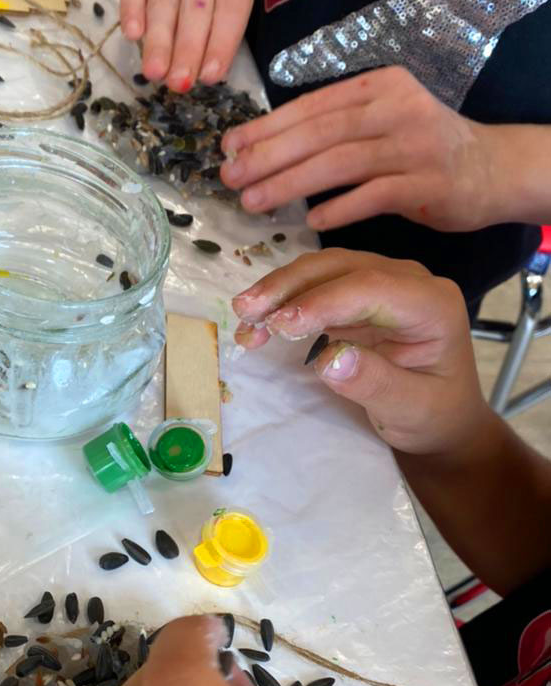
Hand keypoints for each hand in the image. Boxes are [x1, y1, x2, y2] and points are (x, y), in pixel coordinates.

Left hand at [222, 66, 501, 231]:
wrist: (491, 169)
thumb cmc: (422, 149)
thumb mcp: (382, 121)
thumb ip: (335, 127)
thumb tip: (265, 147)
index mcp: (378, 87)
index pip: (312, 105)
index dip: (267, 126)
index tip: (229, 146)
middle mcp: (396, 109)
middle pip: (321, 132)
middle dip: (269, 155)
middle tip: (230, 176)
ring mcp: (414, 145)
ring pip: (341, 163)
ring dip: (291, 183)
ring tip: (253, 201)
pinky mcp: (427, 183)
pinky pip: (374, 195)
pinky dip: (340, 207)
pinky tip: (310, 219)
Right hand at [232, 249, 488, 453]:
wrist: (441, 418)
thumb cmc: (432, 415)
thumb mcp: (411, 410)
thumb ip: (374, 383)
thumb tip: (328, 358)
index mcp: (433, 304)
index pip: (371, 288)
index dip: (322, 301)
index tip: (279, 324)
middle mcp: (410, 281)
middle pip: (342, 267)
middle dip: (290, 286)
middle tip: (246, 311)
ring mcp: (383, 282)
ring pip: (324, 269)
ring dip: (281, 288)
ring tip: (244, 315)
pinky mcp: (359, 294)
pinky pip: (317, 285)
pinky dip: (285, 299)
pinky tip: (258, 319)